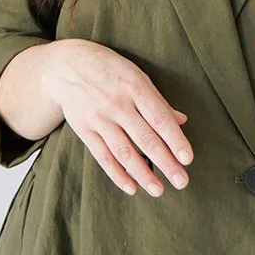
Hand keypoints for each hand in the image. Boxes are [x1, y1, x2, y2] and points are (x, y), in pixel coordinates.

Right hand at [37, 39, 192, 195]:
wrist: (67, 64)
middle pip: (145, 139)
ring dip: (143, 174)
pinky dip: (117, 174)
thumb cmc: (109, 69)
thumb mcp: (136, 75)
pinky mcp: (84, 130)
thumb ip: (158, 100)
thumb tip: (182, 121)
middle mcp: (117, 104)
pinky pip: (103, 156)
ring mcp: (99, 118)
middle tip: (181, 182)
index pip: (160, 119)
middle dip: (165, 163)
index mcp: (135, 88)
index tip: (187, 159)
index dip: (175, 140)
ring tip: (158, 190)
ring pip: (124, 152)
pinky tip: (131, 187)